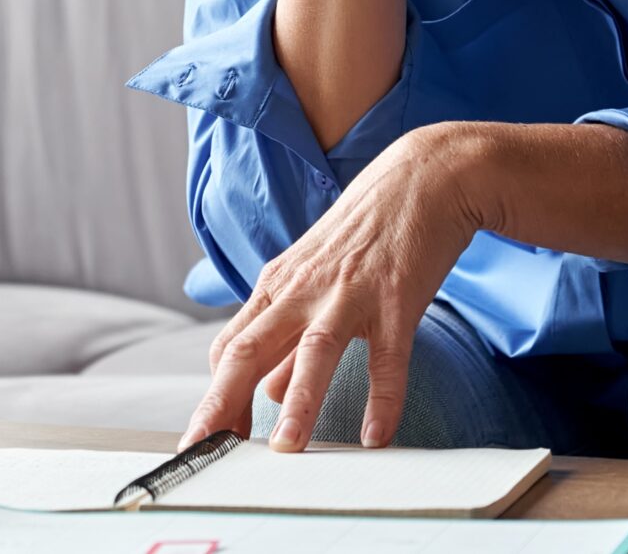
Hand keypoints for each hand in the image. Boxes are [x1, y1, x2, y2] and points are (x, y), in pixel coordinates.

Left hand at [181, 124, 495, 451]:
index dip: (214, 395)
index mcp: (277, 286)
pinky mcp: (396, 298)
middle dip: (223, 403)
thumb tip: (266, 391)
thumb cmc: (364, 232)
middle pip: (249, 350)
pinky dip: (383, 399)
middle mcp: (302, 290)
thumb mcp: (314, 279)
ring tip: (286, 449)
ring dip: (297, 402)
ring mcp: (349, 294)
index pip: (229, 347)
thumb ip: (287, 336)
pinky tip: (376, 436)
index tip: (206, 438)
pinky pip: (388, 357)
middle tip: (205, 449)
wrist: (422, 178)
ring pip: (313, 352)